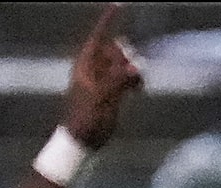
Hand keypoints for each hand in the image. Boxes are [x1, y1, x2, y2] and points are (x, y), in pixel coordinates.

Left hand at [60, 5, 144, 148]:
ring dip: (133, 70)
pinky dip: (133, 80)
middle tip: (131, 76)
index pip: (99, 36)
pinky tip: (138, 89)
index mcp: (87, 64)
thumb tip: (135, 67)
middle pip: (115, 49)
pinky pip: (126, 77)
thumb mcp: (102, 97)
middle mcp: (94, 68)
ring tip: (138, 86)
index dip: (109, 20)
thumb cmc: (86, 118)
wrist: (82, 140)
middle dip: (126, 56)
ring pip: (123, 64)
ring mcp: (103, 80)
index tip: (119, 4)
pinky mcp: (111, 92)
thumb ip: (118, 80)